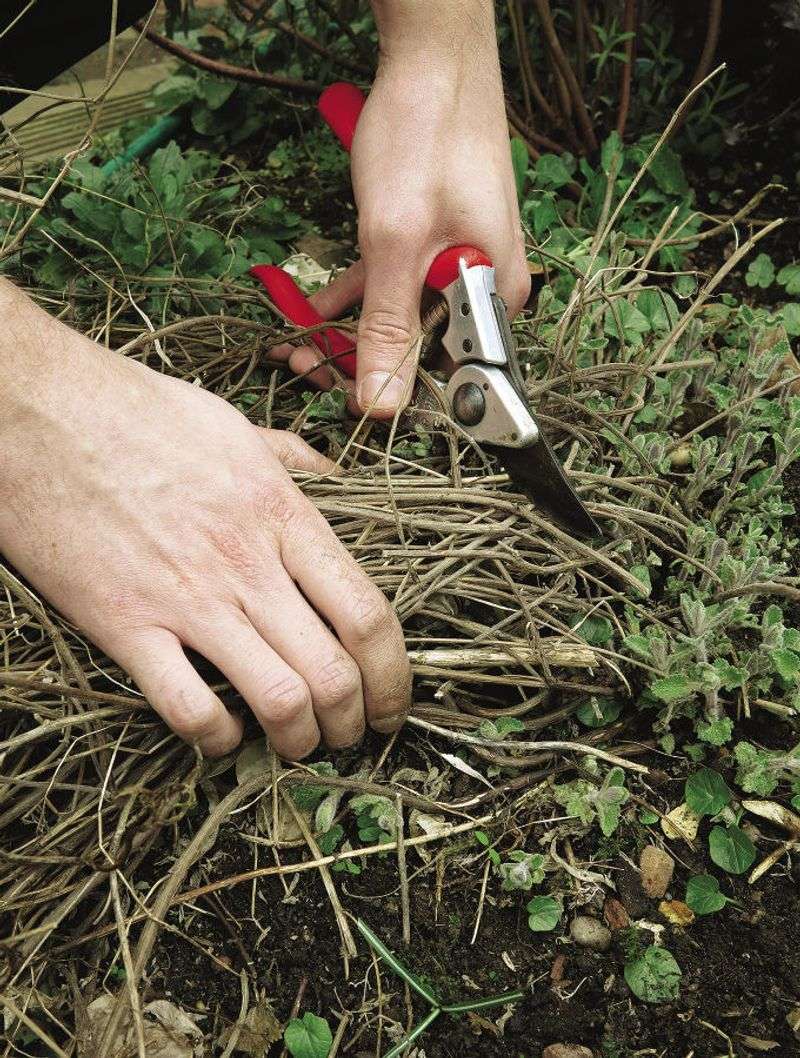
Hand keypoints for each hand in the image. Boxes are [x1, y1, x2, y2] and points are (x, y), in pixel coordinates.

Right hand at [0, 284, 410, 757]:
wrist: (38, 411)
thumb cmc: (135, 411)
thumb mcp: (235, 425)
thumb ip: (294, 462)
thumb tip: (335, 480)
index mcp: (281, 514)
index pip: (366, 611)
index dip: (395, 673)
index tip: (393, 701)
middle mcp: (245, 563)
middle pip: (334, 669)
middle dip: (354, 720)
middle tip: (351, 735)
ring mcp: (186, 598)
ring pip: (278, 699)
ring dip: (299, 738)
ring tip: (298, 744)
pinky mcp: (124, 624)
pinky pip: (188, 707)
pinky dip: (216, 737)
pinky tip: (222, 734)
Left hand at [274, 8, 529, 417]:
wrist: (430, 54)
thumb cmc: (425, 135)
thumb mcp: (396, 242)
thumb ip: (388, 326)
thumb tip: (381, 405)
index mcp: (494, 293)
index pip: (444, 370)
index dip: (387, 388)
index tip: (334, 395)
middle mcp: (483, 283)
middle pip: (417, 346)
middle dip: (354, 359)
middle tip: (300, 364)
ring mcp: (457, 260)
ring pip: (398, 316)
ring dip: (345, 330)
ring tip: (294, 341)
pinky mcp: (434, 239)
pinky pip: (393, 283)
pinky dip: (354, 294)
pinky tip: (312, 307)